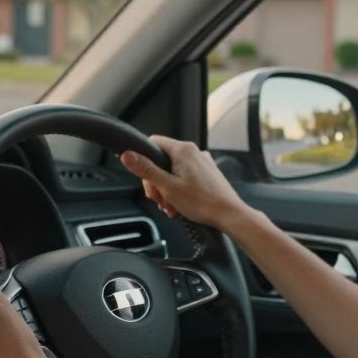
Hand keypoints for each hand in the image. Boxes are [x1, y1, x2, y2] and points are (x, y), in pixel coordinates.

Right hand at [120, 134, 249, 231]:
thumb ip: (146, 170)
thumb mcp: (167, 187)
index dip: (144, 161)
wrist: (229, 215)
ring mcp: (201, 162)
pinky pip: (185, 177)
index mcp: (183, 150)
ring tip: (171, 207)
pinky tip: (179, 205)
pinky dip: (178, 189)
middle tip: (159, 200)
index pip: (153, 143)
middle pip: (162, 160)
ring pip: (173, 171)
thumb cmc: (202, 202)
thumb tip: (127, 155)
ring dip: (167, 190)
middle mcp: (193, 151)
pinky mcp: (207, 172)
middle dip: (156, 182)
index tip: (145, 179)